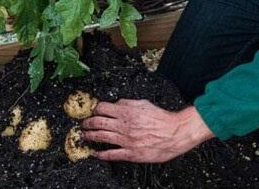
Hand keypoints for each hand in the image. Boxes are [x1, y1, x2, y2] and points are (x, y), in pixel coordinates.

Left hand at [81, 100, 213, 162]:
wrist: (174, 132)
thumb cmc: (161, 118)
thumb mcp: (143, 103)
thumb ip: (127, 103)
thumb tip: (116, 103)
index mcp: (126, 112)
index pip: (103, 108)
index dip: (95, 109)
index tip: (92, 110)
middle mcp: (124, 125)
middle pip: (98, 122)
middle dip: (88, 122)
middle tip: (83, 123)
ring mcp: (126, 140)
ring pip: (102, 137)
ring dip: (90, 136)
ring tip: (84, 135)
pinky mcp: (131, 153)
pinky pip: (112, 154)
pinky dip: (101, 154)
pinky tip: (95, 153)